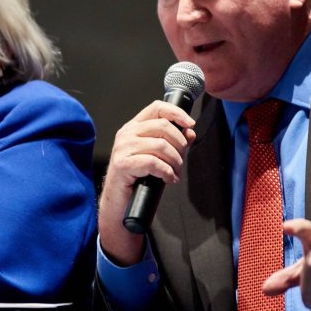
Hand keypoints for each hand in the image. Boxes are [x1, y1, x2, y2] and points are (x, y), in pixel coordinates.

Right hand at [97, 100, 195, 265]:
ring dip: (175, 161)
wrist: (120, 203)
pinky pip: (153, 162)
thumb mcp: (158, 157)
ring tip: (175, 172)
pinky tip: (168, 179)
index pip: (157, 108)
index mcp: (134, 127)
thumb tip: (190, 132)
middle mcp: (126, 134)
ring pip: (161, 145)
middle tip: (181, 161)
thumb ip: (173, 143)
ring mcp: (122, 148)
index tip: (190, 125)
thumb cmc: (138, 179)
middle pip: (163, 126)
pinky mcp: (123, 164)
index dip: (177, 113)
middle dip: (179, 144)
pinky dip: (167, 172)